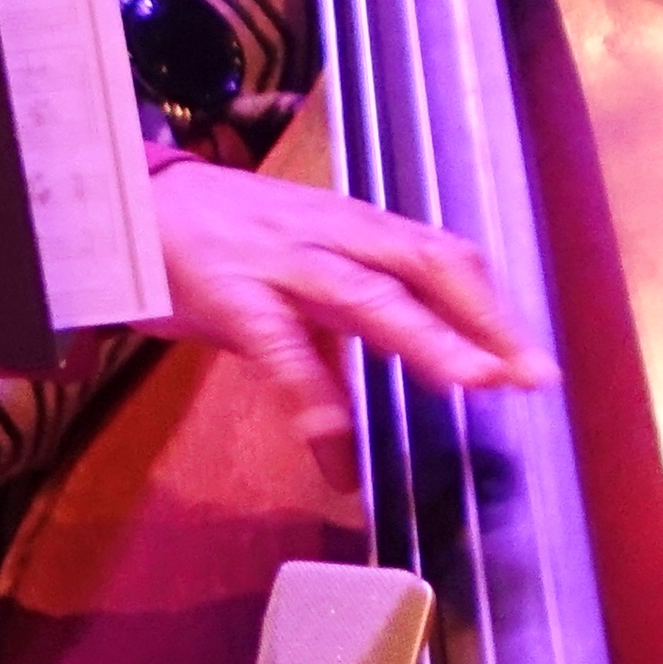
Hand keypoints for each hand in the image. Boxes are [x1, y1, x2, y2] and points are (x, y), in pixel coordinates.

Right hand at [152, 155, 548, 461]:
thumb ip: (351, 304)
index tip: (535, 363)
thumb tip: (415, 364)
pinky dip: (319, 410)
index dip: (490, 306)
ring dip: (426, 338)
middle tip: (529, 378)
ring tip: (472, 384)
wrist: (127, 200)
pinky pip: (286, 356)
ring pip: (367, 294)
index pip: (437, 255)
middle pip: (423, 263)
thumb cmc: (222, 234)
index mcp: (350, 224)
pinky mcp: (233, 296)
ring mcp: (282, 262)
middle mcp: (328, 235)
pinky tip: (340, 463)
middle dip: (482, 319)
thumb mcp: (298, 254)